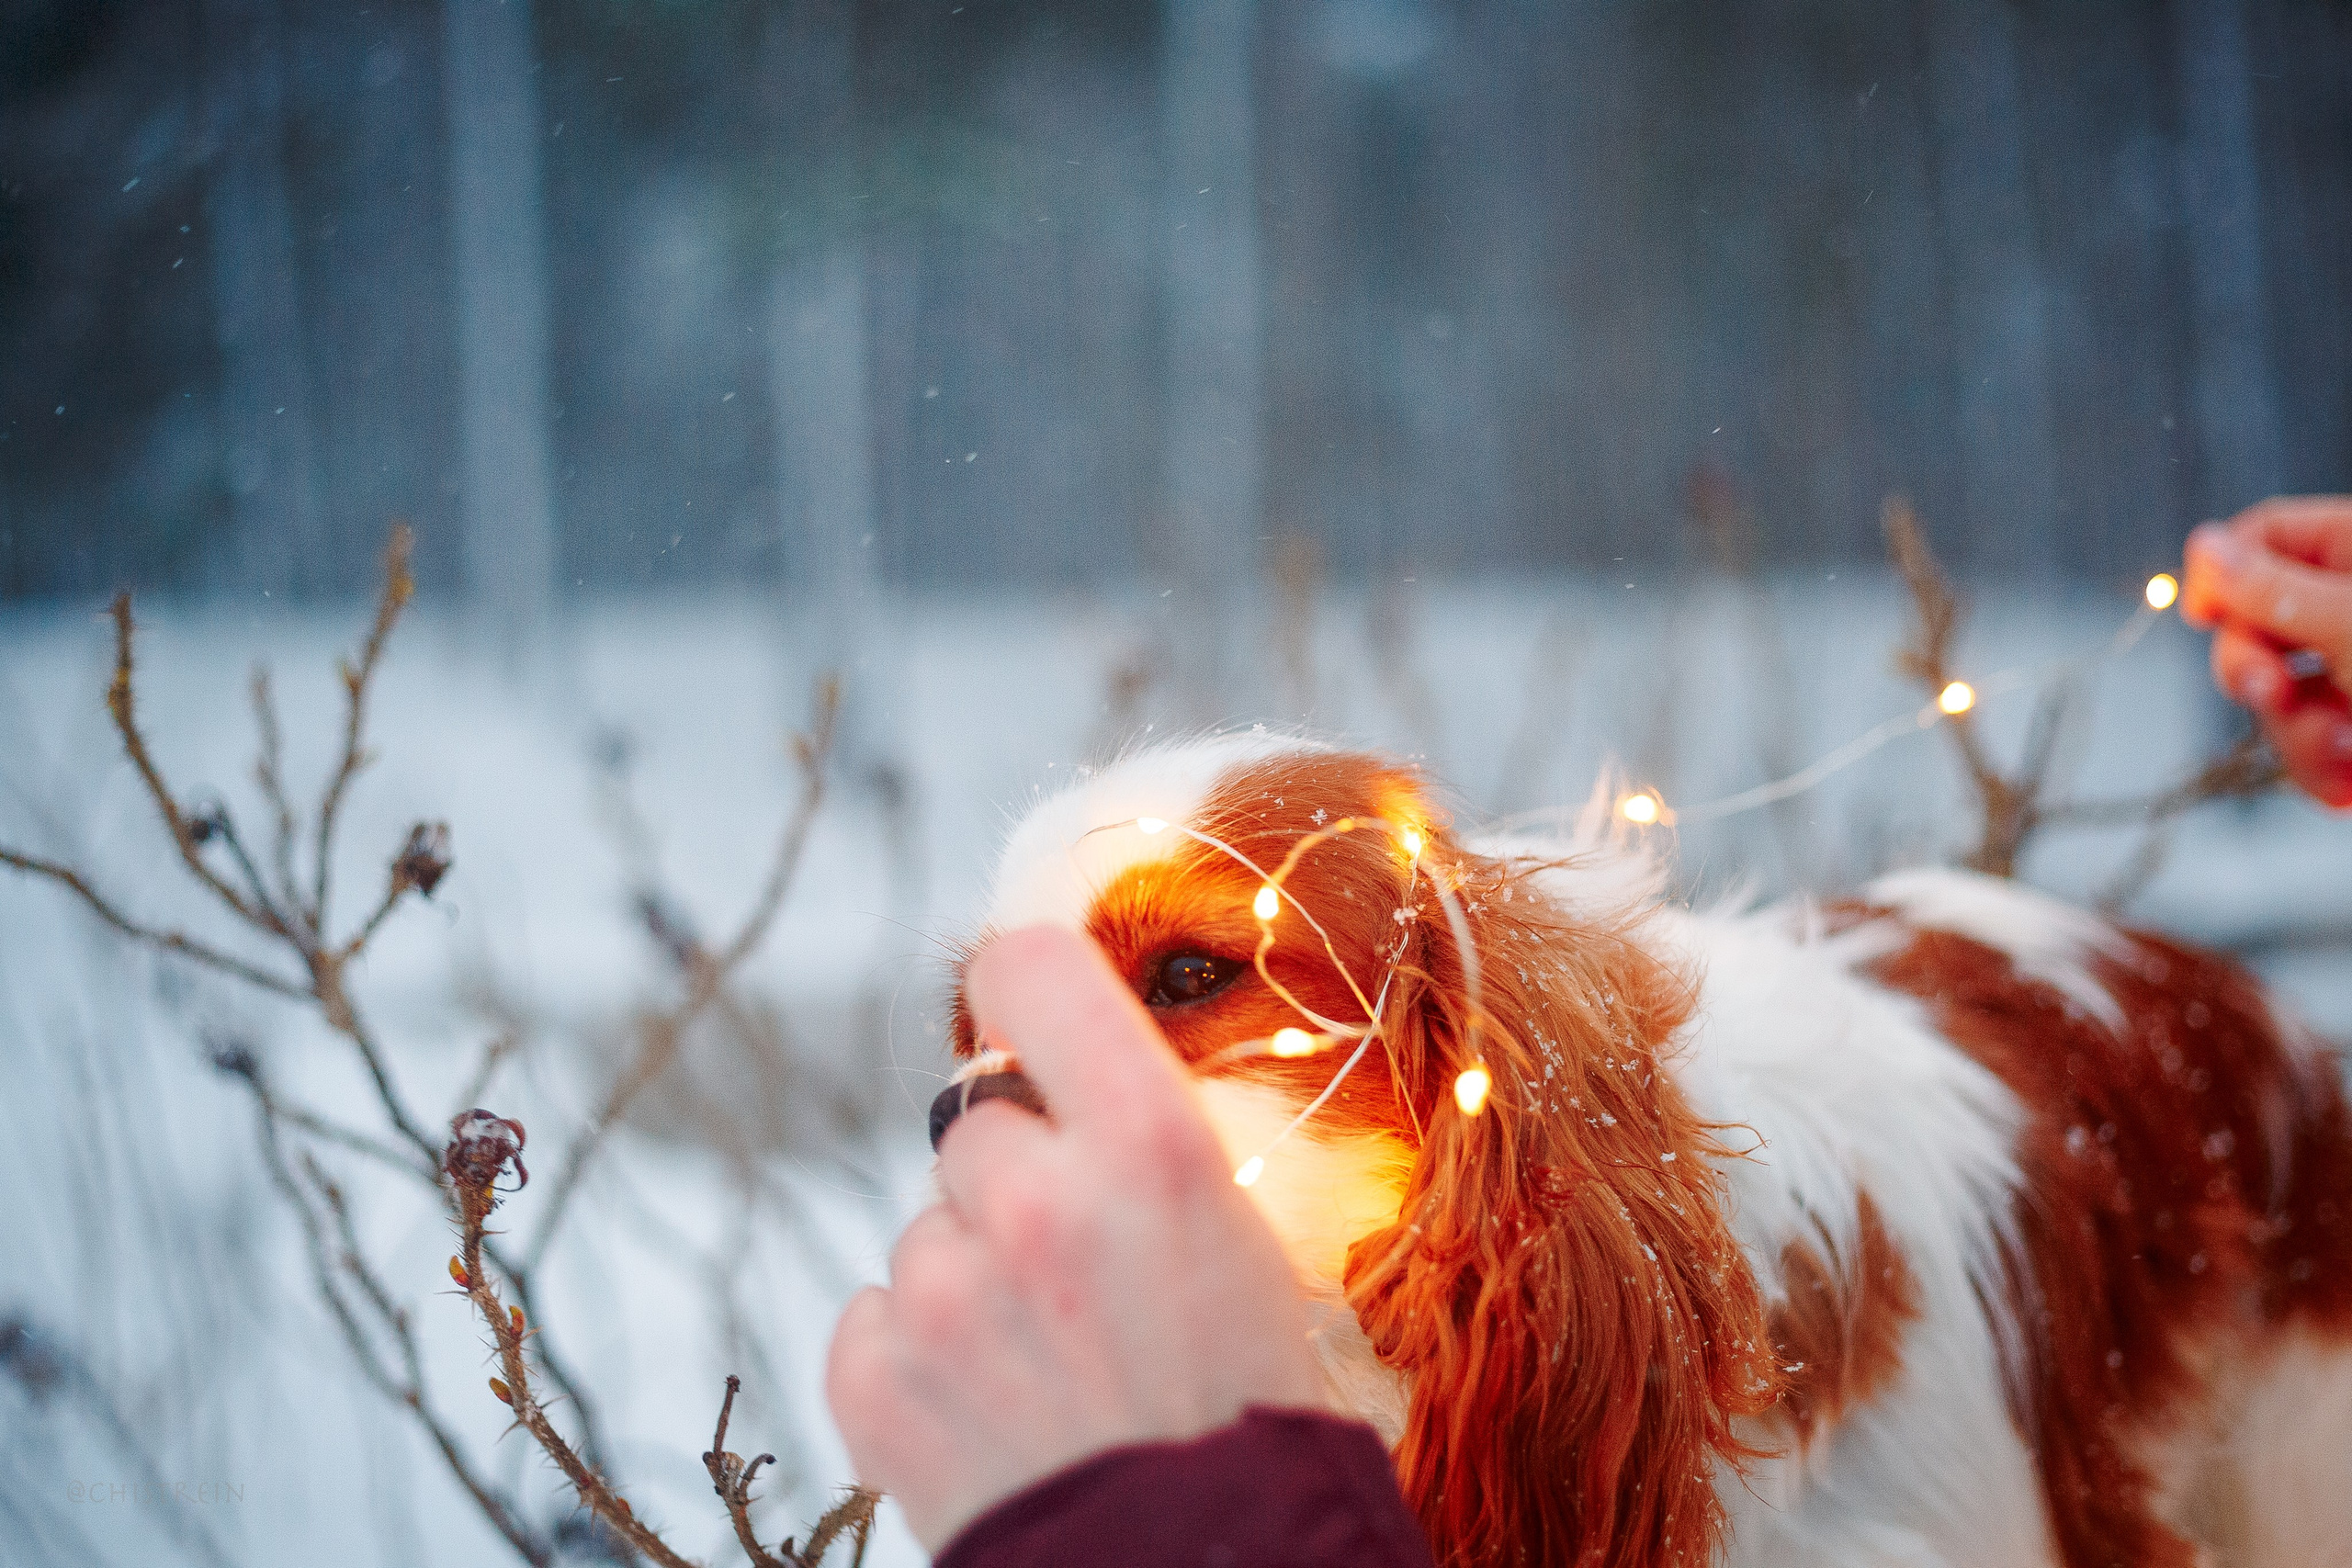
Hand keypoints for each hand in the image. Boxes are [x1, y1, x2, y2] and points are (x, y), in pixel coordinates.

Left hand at [825, 925, 1324, 1550]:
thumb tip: (1059, 1071)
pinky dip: (912, 1354)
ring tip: (1048, 1365)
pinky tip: (989, 1406)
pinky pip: (868, 1314)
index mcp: (1151, 1145)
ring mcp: (942, 1295)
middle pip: (978, 1126)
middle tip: (1083, 1276)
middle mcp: (1037, 1201)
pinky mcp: (874, 1380)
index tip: (1028, 1019)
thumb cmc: (1242, 1414)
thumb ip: (1139, 1139)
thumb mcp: (1240, 1240)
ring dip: (968, 1277)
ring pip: (924, 1229)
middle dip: (1017, 1182)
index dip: (1025, 986)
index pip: (1033, 967)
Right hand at [2181, 495, 2351, 808]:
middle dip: (2255, 674)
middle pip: (2253, 625)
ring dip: (2298, 739)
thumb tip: (2203, 548)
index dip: (2225, 571)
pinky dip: (2323, 773)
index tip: (2201, 614)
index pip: (2266, 534)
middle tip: (2273, 694)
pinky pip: (2306, 751)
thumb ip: (2274, 591)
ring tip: (2350, 754)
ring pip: (2275, 700)